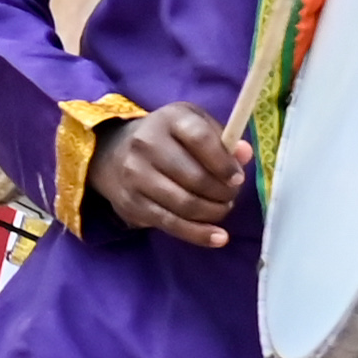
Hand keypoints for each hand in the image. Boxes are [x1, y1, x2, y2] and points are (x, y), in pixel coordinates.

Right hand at [89, 101, 247, 247]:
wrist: (113, 152)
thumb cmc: (167, 138)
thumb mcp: (193, 125)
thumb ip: (222, 139)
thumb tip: (245, 154)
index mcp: (170, 119)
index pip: (199, 138)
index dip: (223, 162)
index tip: (237, 179)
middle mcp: (147, 143)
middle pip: (195, 177)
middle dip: (222, 193)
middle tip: (231, 197)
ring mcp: (136, 175)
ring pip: (185, 203)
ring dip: (213, 212)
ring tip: (222, 209)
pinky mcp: (132, 203)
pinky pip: (171, 223)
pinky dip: (198, 234)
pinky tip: (218, 238)